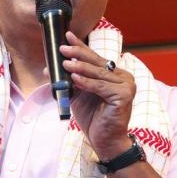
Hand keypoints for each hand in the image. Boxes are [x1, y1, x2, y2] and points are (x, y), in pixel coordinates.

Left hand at [60, 31, 134, 159]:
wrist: (106, 142)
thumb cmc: (94, 119)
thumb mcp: (79, 95)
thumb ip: (71, 80)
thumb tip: (50, 68)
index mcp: (115, 75)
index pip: (95, 58)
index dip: (81, 46)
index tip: (67, 35)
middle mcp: (124, 77)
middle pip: (97, 62)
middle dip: (78, 54)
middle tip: (62, 48)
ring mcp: (126, 86)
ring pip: (98, 74)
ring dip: (80, 67)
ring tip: (65, 63)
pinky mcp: (124, 96)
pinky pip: (100, 86)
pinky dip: (86, 82)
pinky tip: (74, 77)